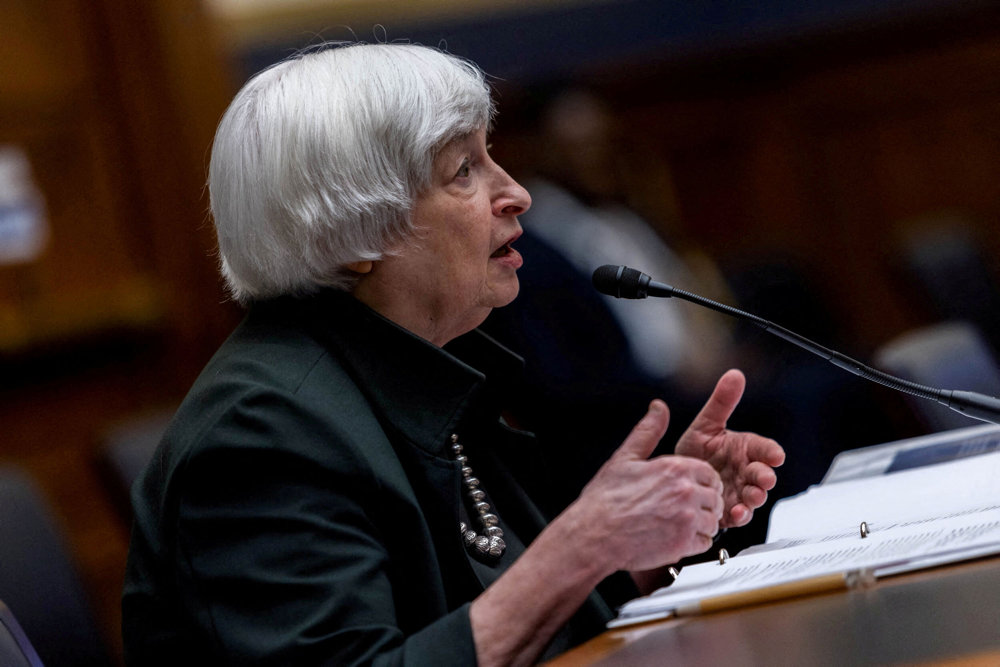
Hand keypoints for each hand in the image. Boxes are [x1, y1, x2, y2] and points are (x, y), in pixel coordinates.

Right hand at [565, 400, 724, 573]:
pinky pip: (705, 542)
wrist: (593, 535)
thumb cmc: (605, 500)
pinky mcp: (684, 543)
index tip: (691, 490)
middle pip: (715, 497)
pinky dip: (695, 542)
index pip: (709, 473)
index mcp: (674, 468)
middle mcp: (685, 491)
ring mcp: (687, 518)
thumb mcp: (624, 458)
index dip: (701, 482)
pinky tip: (675, 539)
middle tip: (685, 511)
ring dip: (701, 524)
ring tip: (678, 525)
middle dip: (704, 504)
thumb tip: (658, 409)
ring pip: (713, 521)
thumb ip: (648, 431)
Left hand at [675, 369, 784, 528]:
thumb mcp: (706, 424)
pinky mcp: (728, 510)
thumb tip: (735, 374)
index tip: (776, 455)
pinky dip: (739, 515)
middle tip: (764, 478)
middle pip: (763, 475)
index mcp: (744, 450)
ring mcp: (739, 492)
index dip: (770, 452)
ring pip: (754, 497)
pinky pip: (738, 515)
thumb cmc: (696, 450)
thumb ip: (722, 402)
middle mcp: (745, 472)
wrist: (677, 476)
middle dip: (765, 477)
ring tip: (750, 497)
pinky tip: (734, 513)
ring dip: (755, 497)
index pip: (763, 449)